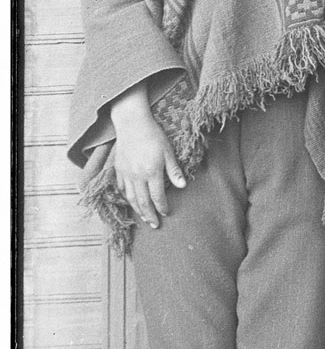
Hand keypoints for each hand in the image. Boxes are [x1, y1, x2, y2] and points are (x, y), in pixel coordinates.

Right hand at [110, 84, 185, 227]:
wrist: (132, 123)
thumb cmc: (153, 135)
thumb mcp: (168, 151)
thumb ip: (174, 170)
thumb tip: (183, 186)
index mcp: (152, 172)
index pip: (158, 197)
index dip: (163, 207)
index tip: (167, 213)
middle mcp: (137, 176)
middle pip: (143, 202)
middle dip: (150, 215)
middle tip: (155, 225)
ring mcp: (126, 174)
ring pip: (131, 198)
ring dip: (138, 210)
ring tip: (144, 218)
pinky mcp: (118, 169)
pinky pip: (121, 189)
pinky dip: (127, 198)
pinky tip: (131, 202)